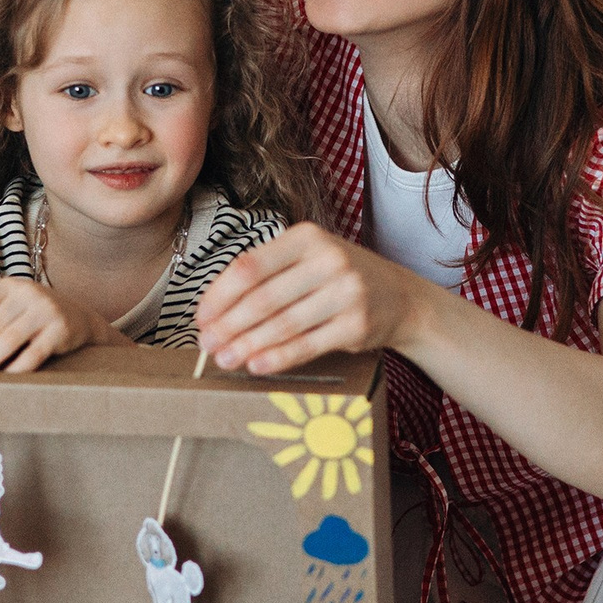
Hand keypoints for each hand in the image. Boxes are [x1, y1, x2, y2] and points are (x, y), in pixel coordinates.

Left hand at [0, 278, 114, 372]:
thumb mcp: (10, 307)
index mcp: (10, 285)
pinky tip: (3, 378)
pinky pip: (33, 354)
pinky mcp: (61, 330)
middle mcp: (28, 293)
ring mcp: (46, 310)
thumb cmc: (32, 316)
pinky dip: (16, 368)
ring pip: (10, 339)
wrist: (78, 318)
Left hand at [195, 223, 432, 375]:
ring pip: (283, 324)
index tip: (201, 317)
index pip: (250, 266)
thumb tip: (215, 308)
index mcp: (307, 237)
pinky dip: (278, 357)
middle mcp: (328, 259)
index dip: (219, 294)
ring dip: (247, 345)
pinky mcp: (356, 324)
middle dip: (228, 325)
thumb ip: (268, 273)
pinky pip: (307, 344)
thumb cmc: (340, 278)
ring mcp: (346, 292)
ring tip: (224, 359)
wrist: (401, 297)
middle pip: (263, 297)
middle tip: (207, 344)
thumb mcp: (308, 258)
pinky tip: (256, 365)